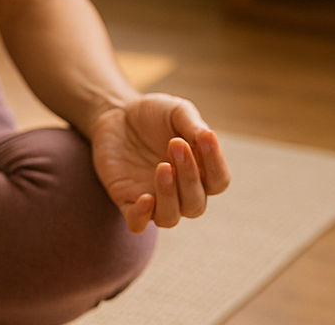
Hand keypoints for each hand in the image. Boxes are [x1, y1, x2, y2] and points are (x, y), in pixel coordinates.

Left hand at [90, 92, 231, 232]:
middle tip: (175, 145)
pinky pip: (137, 222)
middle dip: (189, 176)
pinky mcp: (126, 199)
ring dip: (169, 195)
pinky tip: (145, 198)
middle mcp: (181, 192)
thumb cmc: (154, 115)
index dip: (215, 162)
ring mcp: (154, 199)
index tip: (205, 136)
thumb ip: (193, 125)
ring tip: (163, 167)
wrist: (116, 113)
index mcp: (200, 173)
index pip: (218, 181)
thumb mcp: (176, 112)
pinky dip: (142, 216)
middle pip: (196, 203)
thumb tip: (208, 136)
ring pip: (170, 217)